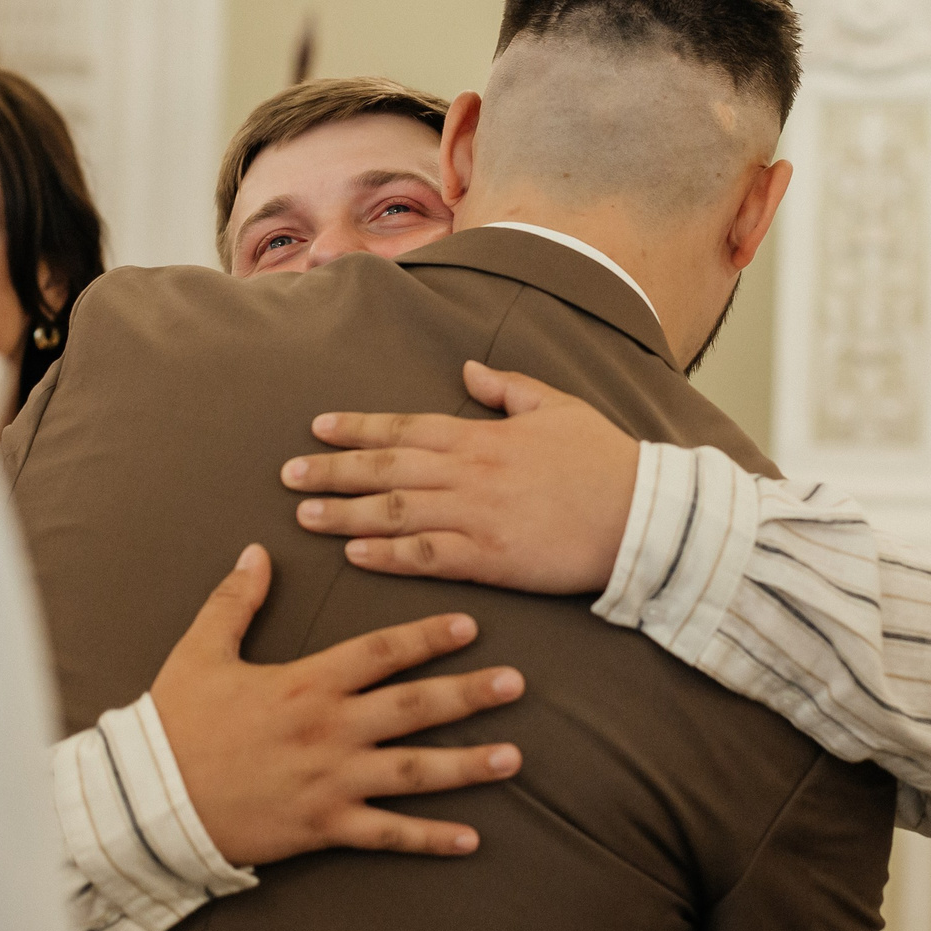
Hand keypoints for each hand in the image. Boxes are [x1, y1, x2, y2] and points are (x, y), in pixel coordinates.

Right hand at [147, 545, 526, 867]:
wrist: (147, 801)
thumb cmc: (174, 723)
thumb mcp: (201, 652)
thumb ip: (234, 601)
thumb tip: (256, 552)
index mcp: (306, 683)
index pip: (381, 652)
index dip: (427, 636)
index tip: (469, 626)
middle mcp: (330, 730)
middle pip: (414, 708)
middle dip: (469, 695)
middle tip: (516, 683)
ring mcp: (331, 782)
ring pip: (414, 772)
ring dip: (467, 766)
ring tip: (514, 758)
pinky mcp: (323, 828)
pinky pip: (387, 836)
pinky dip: (429, 839)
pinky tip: (470, 840)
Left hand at [281, 360, 639, 593]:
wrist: (642, 515)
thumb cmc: (603, 459)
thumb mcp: (557, 406)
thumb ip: (508, 388)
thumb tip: (469, 369)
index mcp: (481, 435)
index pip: (404, 426)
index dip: (357, 427)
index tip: (318, 428)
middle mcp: (468, 473)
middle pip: (385, 468)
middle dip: (332, 470)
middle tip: (287, 475)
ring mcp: (475, 517)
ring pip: (393, 512)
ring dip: (345, 514)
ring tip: (305, 514)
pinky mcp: (488, 561)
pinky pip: (425, 557)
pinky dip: (386, 555)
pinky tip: (353, 555)